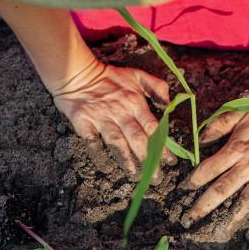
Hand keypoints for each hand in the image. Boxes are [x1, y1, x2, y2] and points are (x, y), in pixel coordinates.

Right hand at [52, 58, 175, 178]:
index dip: (163, 145)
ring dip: (127, 160)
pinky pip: (92, 142)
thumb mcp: (136, 75)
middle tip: (157, 177)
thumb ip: (156, 86)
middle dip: (149, 158)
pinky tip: (106, 167)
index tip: (171, 161)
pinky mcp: (83, 122)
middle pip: (137, 138)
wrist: (77, 73)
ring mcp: (101, 118)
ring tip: (135, 175)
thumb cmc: (109, 76)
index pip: (152, 127)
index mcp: (135, 101)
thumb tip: (169, 103)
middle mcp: (120, 112)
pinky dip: (99, 156)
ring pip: (117, 142)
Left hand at [179, 108, 248, 241]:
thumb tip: (199, 141)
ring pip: (245, 202)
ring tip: (218, 232)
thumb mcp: (240, 113)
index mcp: (236, 149)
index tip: (183, 190)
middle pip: (222, 190)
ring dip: (230, 219)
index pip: (210, 168)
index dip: (194, 180)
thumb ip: (218, 125)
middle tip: (189, 219)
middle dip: (203, 206)